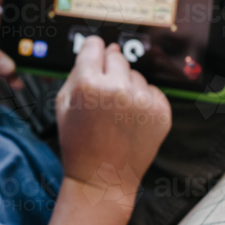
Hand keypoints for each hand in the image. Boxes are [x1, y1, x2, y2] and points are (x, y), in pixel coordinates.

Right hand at [55, 35, 171, 193]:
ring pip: (134, 74)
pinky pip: (151, 90)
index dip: (92, 48)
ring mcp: (142, 101)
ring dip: (126, 84)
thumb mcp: (62, 105)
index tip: (94, 51)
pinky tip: (129, 118)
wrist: (102, 177)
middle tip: (102, 89)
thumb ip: (76, 73)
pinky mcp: (161, 112)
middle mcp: (117, 89)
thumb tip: (95, 50)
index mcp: (88, 85)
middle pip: (116, 57)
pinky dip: (142, 99)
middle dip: (108, 67)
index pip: (94, 46)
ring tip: (115, 110)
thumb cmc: (78, 143)